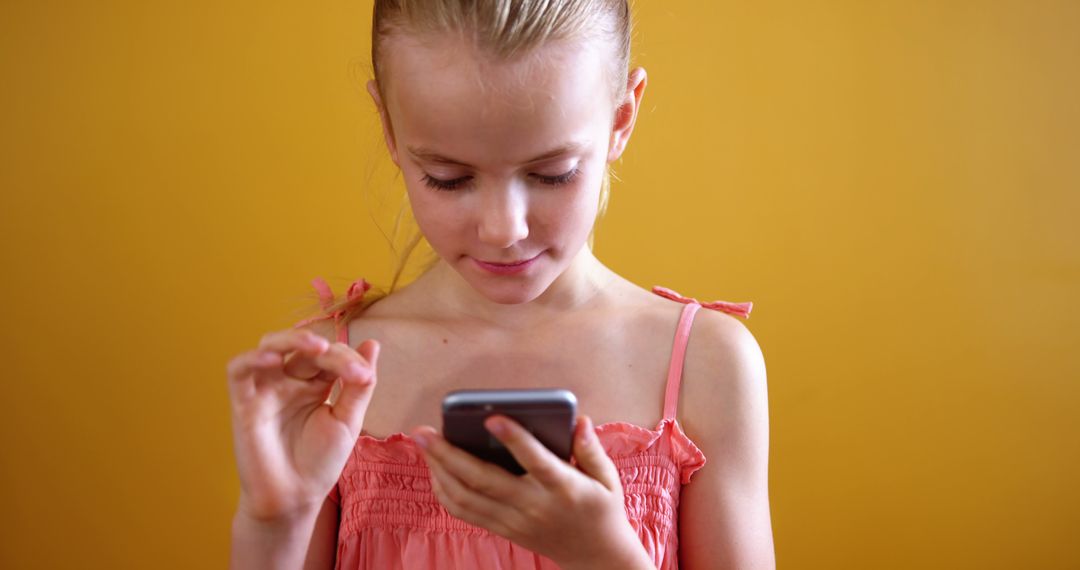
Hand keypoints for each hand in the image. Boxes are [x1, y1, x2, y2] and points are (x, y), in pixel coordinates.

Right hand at [226, 327, 379, 520]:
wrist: (295, 498)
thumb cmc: (320, 462)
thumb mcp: (347, 420)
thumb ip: (358, 384)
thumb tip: (372, 344)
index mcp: (315, 384)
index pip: (330, 356)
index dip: (348, 360)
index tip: (364, 378)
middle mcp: (289, 381)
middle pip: (303, 347)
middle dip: (328, 351)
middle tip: (347, 366)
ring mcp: (266, 390)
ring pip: (269, 345)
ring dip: (292, 339)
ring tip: (317, 347)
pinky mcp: (243, 403)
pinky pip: (238, 371)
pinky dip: (252, 358)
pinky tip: (274, 359)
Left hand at [411, 415, 652, 568]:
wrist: (596, 557)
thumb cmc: (602, 509)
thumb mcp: (607, 478)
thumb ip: (591, 448)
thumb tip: (580, 420)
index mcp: (564, 488)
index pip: (536, 462)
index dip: (514, 439)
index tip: (493, 418)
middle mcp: (534, 506)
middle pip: (484, 480)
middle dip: (448, 454)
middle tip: (424, 431)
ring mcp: (515, 521)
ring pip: (467, 497)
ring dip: (439, 470)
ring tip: (423, 445)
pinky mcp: (504, 530)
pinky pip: (466, 513)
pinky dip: (445, 492)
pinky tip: (436, 471)